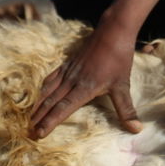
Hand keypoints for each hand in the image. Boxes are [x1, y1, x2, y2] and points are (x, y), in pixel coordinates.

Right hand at [30, 23, 142, 138]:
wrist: (112, 32)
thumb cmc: (118, 58)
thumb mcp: (123, 86)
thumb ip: (126, 110)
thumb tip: (136, 130)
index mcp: (84, 88)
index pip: (63, 109)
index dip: (50, 122)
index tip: (39, 133)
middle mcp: (72, 81)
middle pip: (51, 102)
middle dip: (39, 118)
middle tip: (28, 132)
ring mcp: (68, 72)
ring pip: (48, 91)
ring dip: (38, 105)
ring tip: (28, 118)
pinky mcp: (67, 64)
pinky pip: (50, 79)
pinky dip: (42, 89)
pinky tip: (39, 94)